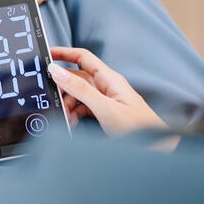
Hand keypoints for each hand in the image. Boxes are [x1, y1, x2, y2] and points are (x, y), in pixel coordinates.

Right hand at [48, 47, 166, 136]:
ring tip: (67, 119)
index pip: (82, 57)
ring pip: (77, 96)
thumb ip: (80, 89)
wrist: (157, 150)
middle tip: (53, 99)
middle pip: (76, 79)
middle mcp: (106, 87)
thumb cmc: (139, 129)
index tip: (46, 54)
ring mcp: (105, 101)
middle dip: (63, 89)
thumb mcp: (105, 108)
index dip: (63, 53)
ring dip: (68, 105)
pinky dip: (74, 115)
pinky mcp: (104, 114)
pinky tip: (73, 123)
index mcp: (109, 79)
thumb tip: (57, 71)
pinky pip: (82, 109)